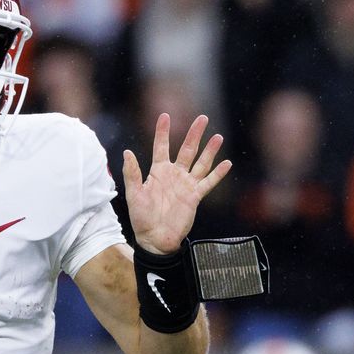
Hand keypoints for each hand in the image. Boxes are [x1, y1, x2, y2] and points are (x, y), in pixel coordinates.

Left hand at [123, 114, 230, 254]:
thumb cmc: (141, 217)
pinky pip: (208, 182)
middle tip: (202, 118)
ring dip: (209, 150)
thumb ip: (132, 173)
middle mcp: (174, 174)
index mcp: (158, 171)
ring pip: (201, 163)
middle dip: (194, 134)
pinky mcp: (195, 196)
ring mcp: (186, 184)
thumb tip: (127, 152)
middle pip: (186, 149)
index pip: (161, 146)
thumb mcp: (134, 194)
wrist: (155, 238)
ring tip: (218, 136)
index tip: (165, 115)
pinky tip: (227, 163)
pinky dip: (218, 173)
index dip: (163, 131)